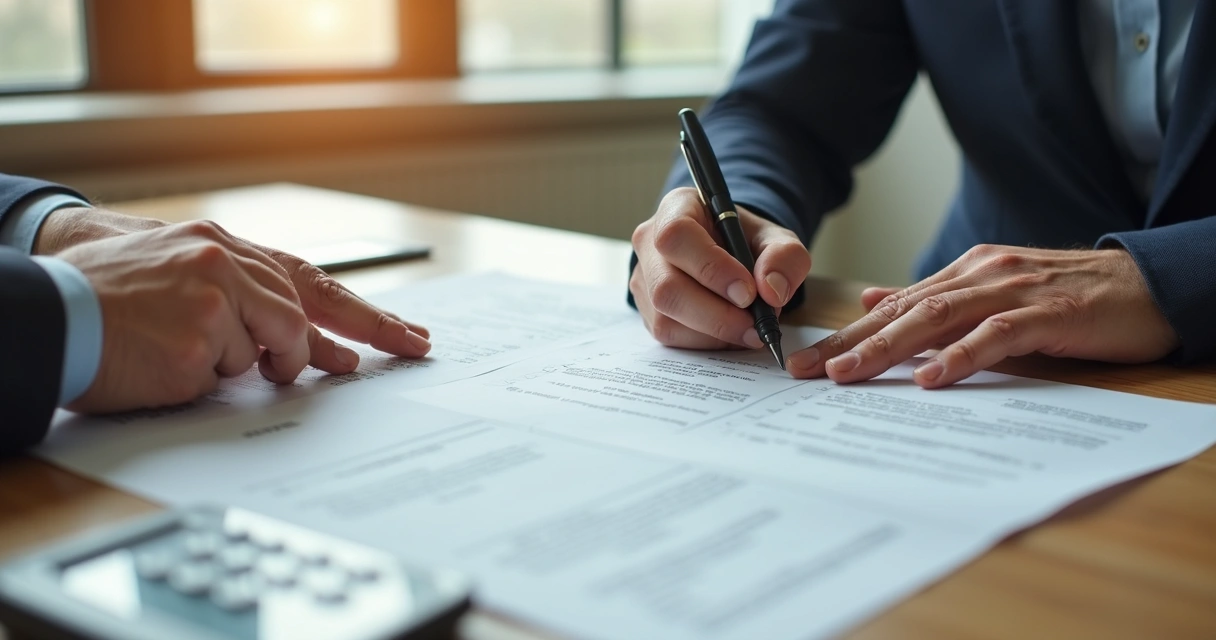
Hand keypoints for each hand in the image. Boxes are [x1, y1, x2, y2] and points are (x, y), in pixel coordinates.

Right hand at [37, 206, 430, 363]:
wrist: (45, 303)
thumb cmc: (110, 290)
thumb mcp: (183, 270)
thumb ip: (245, 294)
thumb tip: (310, 342)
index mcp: (225, 247)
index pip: (312, 282)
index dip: (364, 314)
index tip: (407, 337)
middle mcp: (224, 267)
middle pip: (299, 318)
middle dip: (314, 351)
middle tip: (360, 362)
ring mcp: (211, 307)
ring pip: (263, 353)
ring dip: (234, 365)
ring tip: (180, 348)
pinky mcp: (194, 348)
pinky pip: (222, 380)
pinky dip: (197, 381)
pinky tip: (161, 362)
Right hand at [630, 188, 809, 348]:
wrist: (729, 256)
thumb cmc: (746, 242)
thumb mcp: (776, 239)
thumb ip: (784, 257)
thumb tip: (772, 291)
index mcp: (677, 209)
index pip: (677, 236)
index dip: (710, 268)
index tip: (748, 292)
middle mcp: (650, 242)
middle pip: (666, 286)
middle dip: (716, 314)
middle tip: (754, 325)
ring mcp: (644, 278)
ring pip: (665, 318)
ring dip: (713, 333)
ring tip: (747, 329)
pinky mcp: (646, 310)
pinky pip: (669, 336)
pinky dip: (705, 342)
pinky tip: (729, 333)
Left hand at [786, 245, 1177, 387]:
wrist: (1146, 285)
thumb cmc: (1068, 298)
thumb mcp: (993, 293)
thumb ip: (937, 299)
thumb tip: (873, 301)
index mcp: (964, 274)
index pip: (894, 307)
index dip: (846, 334)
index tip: (804, 362)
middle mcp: (980, 276)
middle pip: (903, 312)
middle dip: (850, 343)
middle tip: (807, 372)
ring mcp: (1013, 292)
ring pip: (938, 318)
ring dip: (889, 348)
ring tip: (848, 374)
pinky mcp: (1048, 315)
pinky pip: (996, 335)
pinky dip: (960, 356)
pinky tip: (930, 378)